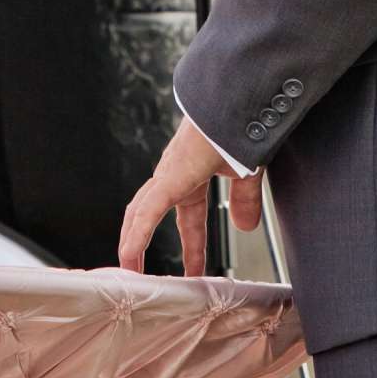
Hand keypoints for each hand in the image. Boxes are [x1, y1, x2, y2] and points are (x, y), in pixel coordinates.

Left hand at [119, 117, 261, 274]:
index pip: (187, 218)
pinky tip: (129, 253)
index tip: (195, 273)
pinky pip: (149, 209)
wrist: (242, 103)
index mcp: (193, 176)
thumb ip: (244, 200)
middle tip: (142, 274)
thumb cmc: (242, 128)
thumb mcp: (247, 175)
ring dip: (132, 241)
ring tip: (128, 271)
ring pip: (140, 212)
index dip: (191, 247)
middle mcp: (174, 175)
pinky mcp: (172, 175)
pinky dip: (137, 233)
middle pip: (148, 214)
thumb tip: (245, 227)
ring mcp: (170, 173)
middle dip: (143, 243)